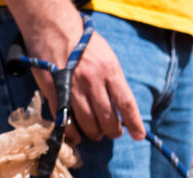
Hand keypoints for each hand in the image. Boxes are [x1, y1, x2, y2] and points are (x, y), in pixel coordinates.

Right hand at [7, 0, 145, 144]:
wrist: (52, 27)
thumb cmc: (84, 43)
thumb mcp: (108, 58)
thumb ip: (114, 81)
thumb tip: (123, 107)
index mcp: (109, 71)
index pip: (126, 104)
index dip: (135, 124)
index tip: (139, 136)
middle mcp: (92, 81)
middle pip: (107, 119)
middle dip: (113, 131)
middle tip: (113, 132)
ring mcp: (72, 88)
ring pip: (88, 123)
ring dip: (94, 133)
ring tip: (96, 133)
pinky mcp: (53, 91)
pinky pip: (64, 119)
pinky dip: (72, 132)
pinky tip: (76, 136)